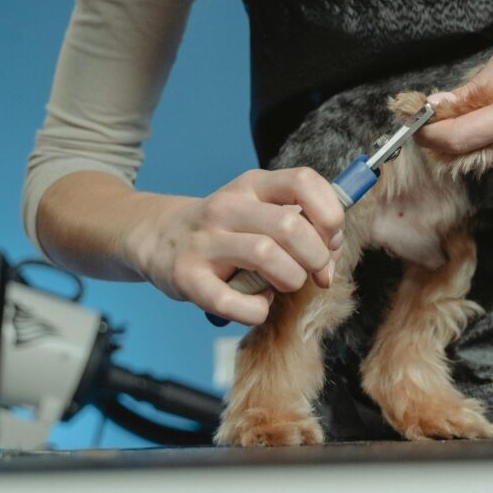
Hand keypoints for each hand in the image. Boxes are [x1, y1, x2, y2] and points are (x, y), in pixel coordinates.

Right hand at [122, 167, 346, 325]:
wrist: (158, 237)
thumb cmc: (224, 229)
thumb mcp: (258, 208)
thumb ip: (299, 222)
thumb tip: (333, 252)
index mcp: (252, 185)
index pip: (304, 181)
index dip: (330, 213)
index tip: (331, 239)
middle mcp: (228, 206)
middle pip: (291, 225)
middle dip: (316, 257)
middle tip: (314, 272)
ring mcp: (205, 241)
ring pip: (267, 256)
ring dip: (290, 280)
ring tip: (284, 284)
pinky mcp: (187, 277)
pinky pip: (234, 302)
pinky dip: (257, 310)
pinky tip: (256, 305)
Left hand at [412, 1, 492, 171]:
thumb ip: (475, 87)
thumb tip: (437, 106)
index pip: (459, 140)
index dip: (427, 132)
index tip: (411, 116)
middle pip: (466, 156)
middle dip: (440, 136)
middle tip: (427, 109)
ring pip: (481, 159)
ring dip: (462, 140)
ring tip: (458, 108)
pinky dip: (484, 141)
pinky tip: (485, 116)